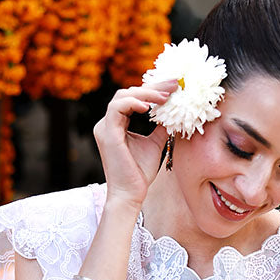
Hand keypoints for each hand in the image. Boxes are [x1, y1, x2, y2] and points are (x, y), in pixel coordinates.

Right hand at [93, 81, 177, 209]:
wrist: (130, 194)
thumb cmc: (140, 173)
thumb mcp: (155, 143)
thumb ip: (161, 127)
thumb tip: (174, 112)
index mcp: (117, 125)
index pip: (134, 98)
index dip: (153, 90)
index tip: (174, 87)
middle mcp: (108, 124)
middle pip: (129, 93)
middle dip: (153, 87)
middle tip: (174, 84)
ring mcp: (105, 128)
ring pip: (122, 96)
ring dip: (146, 93)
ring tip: (166, 97)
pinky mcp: (107, 134)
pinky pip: (117, 108)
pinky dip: (133, 103)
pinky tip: (150, 106)